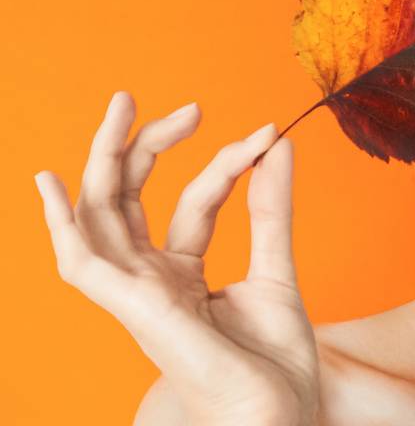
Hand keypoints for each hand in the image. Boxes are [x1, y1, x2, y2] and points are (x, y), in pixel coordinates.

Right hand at [34, 91, 318, 425]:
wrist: (281, 424)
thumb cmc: (276, 371)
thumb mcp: (277, 272)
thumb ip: (271, 209)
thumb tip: (277, 140)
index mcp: (183, 276)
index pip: (194, 200)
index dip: (227, 162)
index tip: (268, 136)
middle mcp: (153, 282)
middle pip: (131, 199)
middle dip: (142, 143)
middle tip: (173, 103)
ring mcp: (140, 296)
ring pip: (101, 215)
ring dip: (106, 157)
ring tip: (122, 105)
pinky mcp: (137, 308)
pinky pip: (84, 264)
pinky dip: (61, 224)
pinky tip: (49, 183)